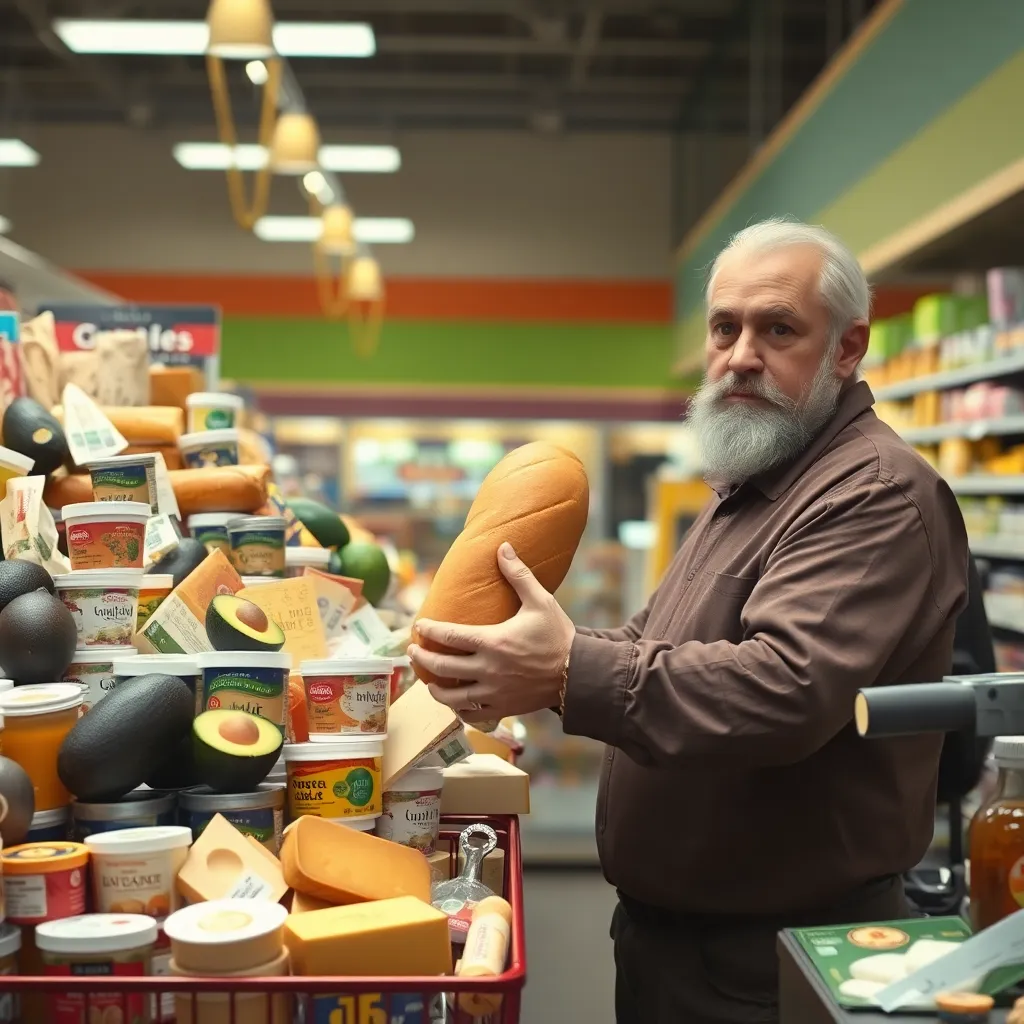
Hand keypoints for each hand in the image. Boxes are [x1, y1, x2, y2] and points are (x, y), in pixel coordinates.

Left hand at [408, 542, 575, 723]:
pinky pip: (473, 714)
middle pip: (443, 667)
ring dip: (436, 689)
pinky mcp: (504, 708)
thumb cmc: (558, 635)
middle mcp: (489, 669)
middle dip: (423, 658)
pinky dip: (460, 710)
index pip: (450, 636)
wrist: (579, 673)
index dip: (430, 630)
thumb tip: (503, 547)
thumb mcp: (540, 600)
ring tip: (429, 681)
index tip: (419, 625)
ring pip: (453, 697)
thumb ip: (518, 575)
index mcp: (493, 641)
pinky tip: (455, 703)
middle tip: (413, 651)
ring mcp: (495, 692)